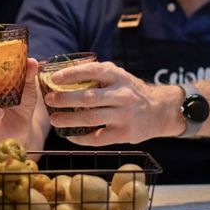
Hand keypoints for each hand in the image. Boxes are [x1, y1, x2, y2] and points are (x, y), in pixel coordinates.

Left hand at [44, 61, 182, 145]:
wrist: (160, 110)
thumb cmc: (131, 91)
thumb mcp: (119, 76)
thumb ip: (97, 73)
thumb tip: (63, 72)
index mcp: (119, 77)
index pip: (92, 71)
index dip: (71, 74)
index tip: (54, 78)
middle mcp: (122, 95)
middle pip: (88, 97)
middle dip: (65, 99)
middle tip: (49, 100)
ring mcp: (124, 115)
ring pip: (91, 118)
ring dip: (69, 120)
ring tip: (54, 119)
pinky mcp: (125, 134)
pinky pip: (98, 138)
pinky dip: (81, 138)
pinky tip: (69, 136)